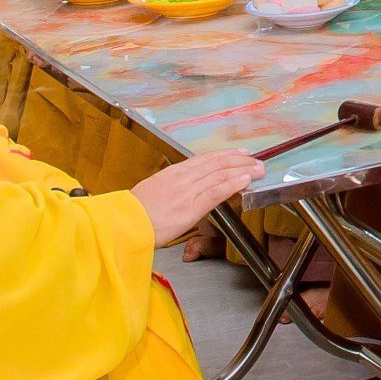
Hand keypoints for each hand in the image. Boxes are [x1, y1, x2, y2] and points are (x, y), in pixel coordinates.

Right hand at [130, 150, 265, 245]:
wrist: (122, 225)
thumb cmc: (133, 215)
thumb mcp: (152, 193)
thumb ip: (171, 189)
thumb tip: (183, 191)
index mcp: (172, 173)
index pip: (204, 160)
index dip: (224, 156)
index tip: (239, 154)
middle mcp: (181, 178)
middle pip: (215, 164)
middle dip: (238, 161)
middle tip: (256, 160)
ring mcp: (186, 191)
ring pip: (219, 174)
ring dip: (241, 171)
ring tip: (258, 169)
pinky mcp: (190, 207)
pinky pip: (215, 192)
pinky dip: (232, 184)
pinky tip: (244, 181)